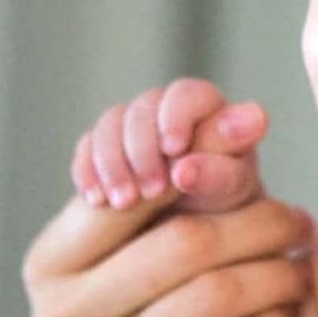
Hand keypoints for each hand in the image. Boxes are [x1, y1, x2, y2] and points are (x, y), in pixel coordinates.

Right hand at [27, 117, 310, 316]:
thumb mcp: (149, 261)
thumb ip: (190, 189)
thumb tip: (248, 113)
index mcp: (52, 264)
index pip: (136, 190)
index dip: (204, 166)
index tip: (256, 159)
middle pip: (188, 242)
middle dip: (260, 225)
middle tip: (300, 224)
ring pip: (215, 296)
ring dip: (277, 277)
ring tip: (300, 271)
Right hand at [71, 77, 265, 211]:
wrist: (198, 223)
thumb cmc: (224, 197)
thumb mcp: (231, 185)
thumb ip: (225, 165)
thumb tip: (212, 152)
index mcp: (206, 105)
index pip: (185, 94)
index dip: (176, 117)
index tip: (175, 149)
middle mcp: (166, 107)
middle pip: (141, 110)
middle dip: (142, 150)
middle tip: (151, 192)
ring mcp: (133, 124)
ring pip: (109, 126)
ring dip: (113, 165)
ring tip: (124, 203)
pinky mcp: (105, 145)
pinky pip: (86, 147)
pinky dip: (88, 172)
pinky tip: (97, 199)